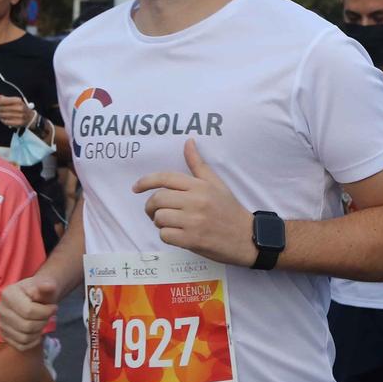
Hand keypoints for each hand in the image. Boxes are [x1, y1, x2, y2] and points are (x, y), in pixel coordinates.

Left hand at [0, 94, 33, 129]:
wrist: (30, 117)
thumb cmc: (20, 107)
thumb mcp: (14, 101)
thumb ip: (4, 98)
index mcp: (18, 101)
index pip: (4, 100)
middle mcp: (20, 108)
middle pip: (2, 108)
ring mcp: (20, 116)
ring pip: (3, 115)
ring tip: (0, 113)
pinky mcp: (18, 123)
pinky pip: (6, 121)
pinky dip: (2, 119)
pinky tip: (3, 118)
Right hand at [0, 277, 58, 350]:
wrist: (34, 298)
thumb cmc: (40, 292)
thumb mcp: (46, 286)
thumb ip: (47, 286)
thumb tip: (49, 286)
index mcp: (8, 294)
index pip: (29, 311)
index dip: (46, 312)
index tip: (54, 308)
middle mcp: (0, 309)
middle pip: (26, 326)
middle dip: (42, 322)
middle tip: (47, 316)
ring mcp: (0, 323)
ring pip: (24, 338)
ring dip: (38, 332)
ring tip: (41, 322)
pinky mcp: (4, 335)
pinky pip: (20, 346)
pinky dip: (32, 342)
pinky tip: (37, 333)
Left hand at [132, 139, 253, 265]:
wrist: (246, 238)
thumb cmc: (229, 209)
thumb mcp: (216, 183)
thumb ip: (198, 164)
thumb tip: (188, 142)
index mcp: (200, 186)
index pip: (165, 178)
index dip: (146, 181)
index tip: (136, 188)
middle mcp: (196, 201)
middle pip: (158, 199)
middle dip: (151, 206)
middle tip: (155, 212)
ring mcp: (194, 221)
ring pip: (159, 218)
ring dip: (159, 222)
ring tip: (170, 224)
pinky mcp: (192, 240)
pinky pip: (165, 235)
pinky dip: (166, 236)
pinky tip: (177, 235)